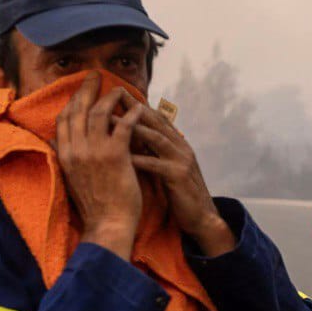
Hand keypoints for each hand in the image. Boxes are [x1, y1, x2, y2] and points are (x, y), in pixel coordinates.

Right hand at [56, 72, 143, 257]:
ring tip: (121, 88)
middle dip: (87, 89)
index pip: (64, 119)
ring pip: (99, 113)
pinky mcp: (115, 156)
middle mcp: (75, 150)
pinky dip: (130, 114)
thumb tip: (52, 141)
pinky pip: (123, 126)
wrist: (108, 225)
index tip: (81, 89)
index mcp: (64, 155)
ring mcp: (94, 152)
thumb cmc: (95, 205)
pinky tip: (138, 107)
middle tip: (96, 75)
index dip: (73, 101)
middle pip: (78, 110)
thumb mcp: (71, 178)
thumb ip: (63, 157)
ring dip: (110, 97)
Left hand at [117, 90, 235, 256]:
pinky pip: (156, 164)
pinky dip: (139, 159)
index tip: (116, 93)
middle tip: (112, 95)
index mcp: (178, 144)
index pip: (156, 118)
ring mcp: (182, 160)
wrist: (201, 217)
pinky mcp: (179, 177)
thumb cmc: (180, 193)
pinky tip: (122, 156)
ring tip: (110, 120)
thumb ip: (155, 152)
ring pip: (156, 138)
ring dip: (132, 127)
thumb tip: (133, 139)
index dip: (137, 104)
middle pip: (156, 121)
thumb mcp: (167, 167)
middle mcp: (182, 147)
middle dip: (133, 107)